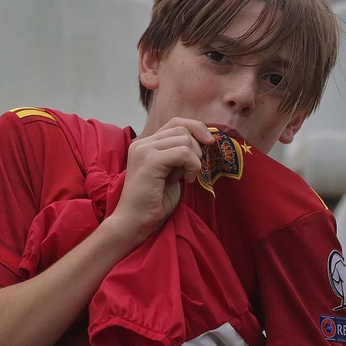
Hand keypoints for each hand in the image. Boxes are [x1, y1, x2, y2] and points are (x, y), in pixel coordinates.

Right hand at [101, 117, 213, 249]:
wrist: (135, 222)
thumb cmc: (154, 203)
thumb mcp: (172, 174)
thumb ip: (181, 157)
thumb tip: (202, 144)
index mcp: (146, 144)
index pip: (175, 123)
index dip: (196, 128)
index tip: (209, 143)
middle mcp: (143, 143)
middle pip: (181, 128)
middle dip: (197, 147)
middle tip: (194, 170)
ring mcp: (144, 150)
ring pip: (184, 139)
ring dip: (195, 159)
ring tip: (188, 177)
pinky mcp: (150, 161)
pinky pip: (183, 153)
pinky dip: (192, 165)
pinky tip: (187, 180)